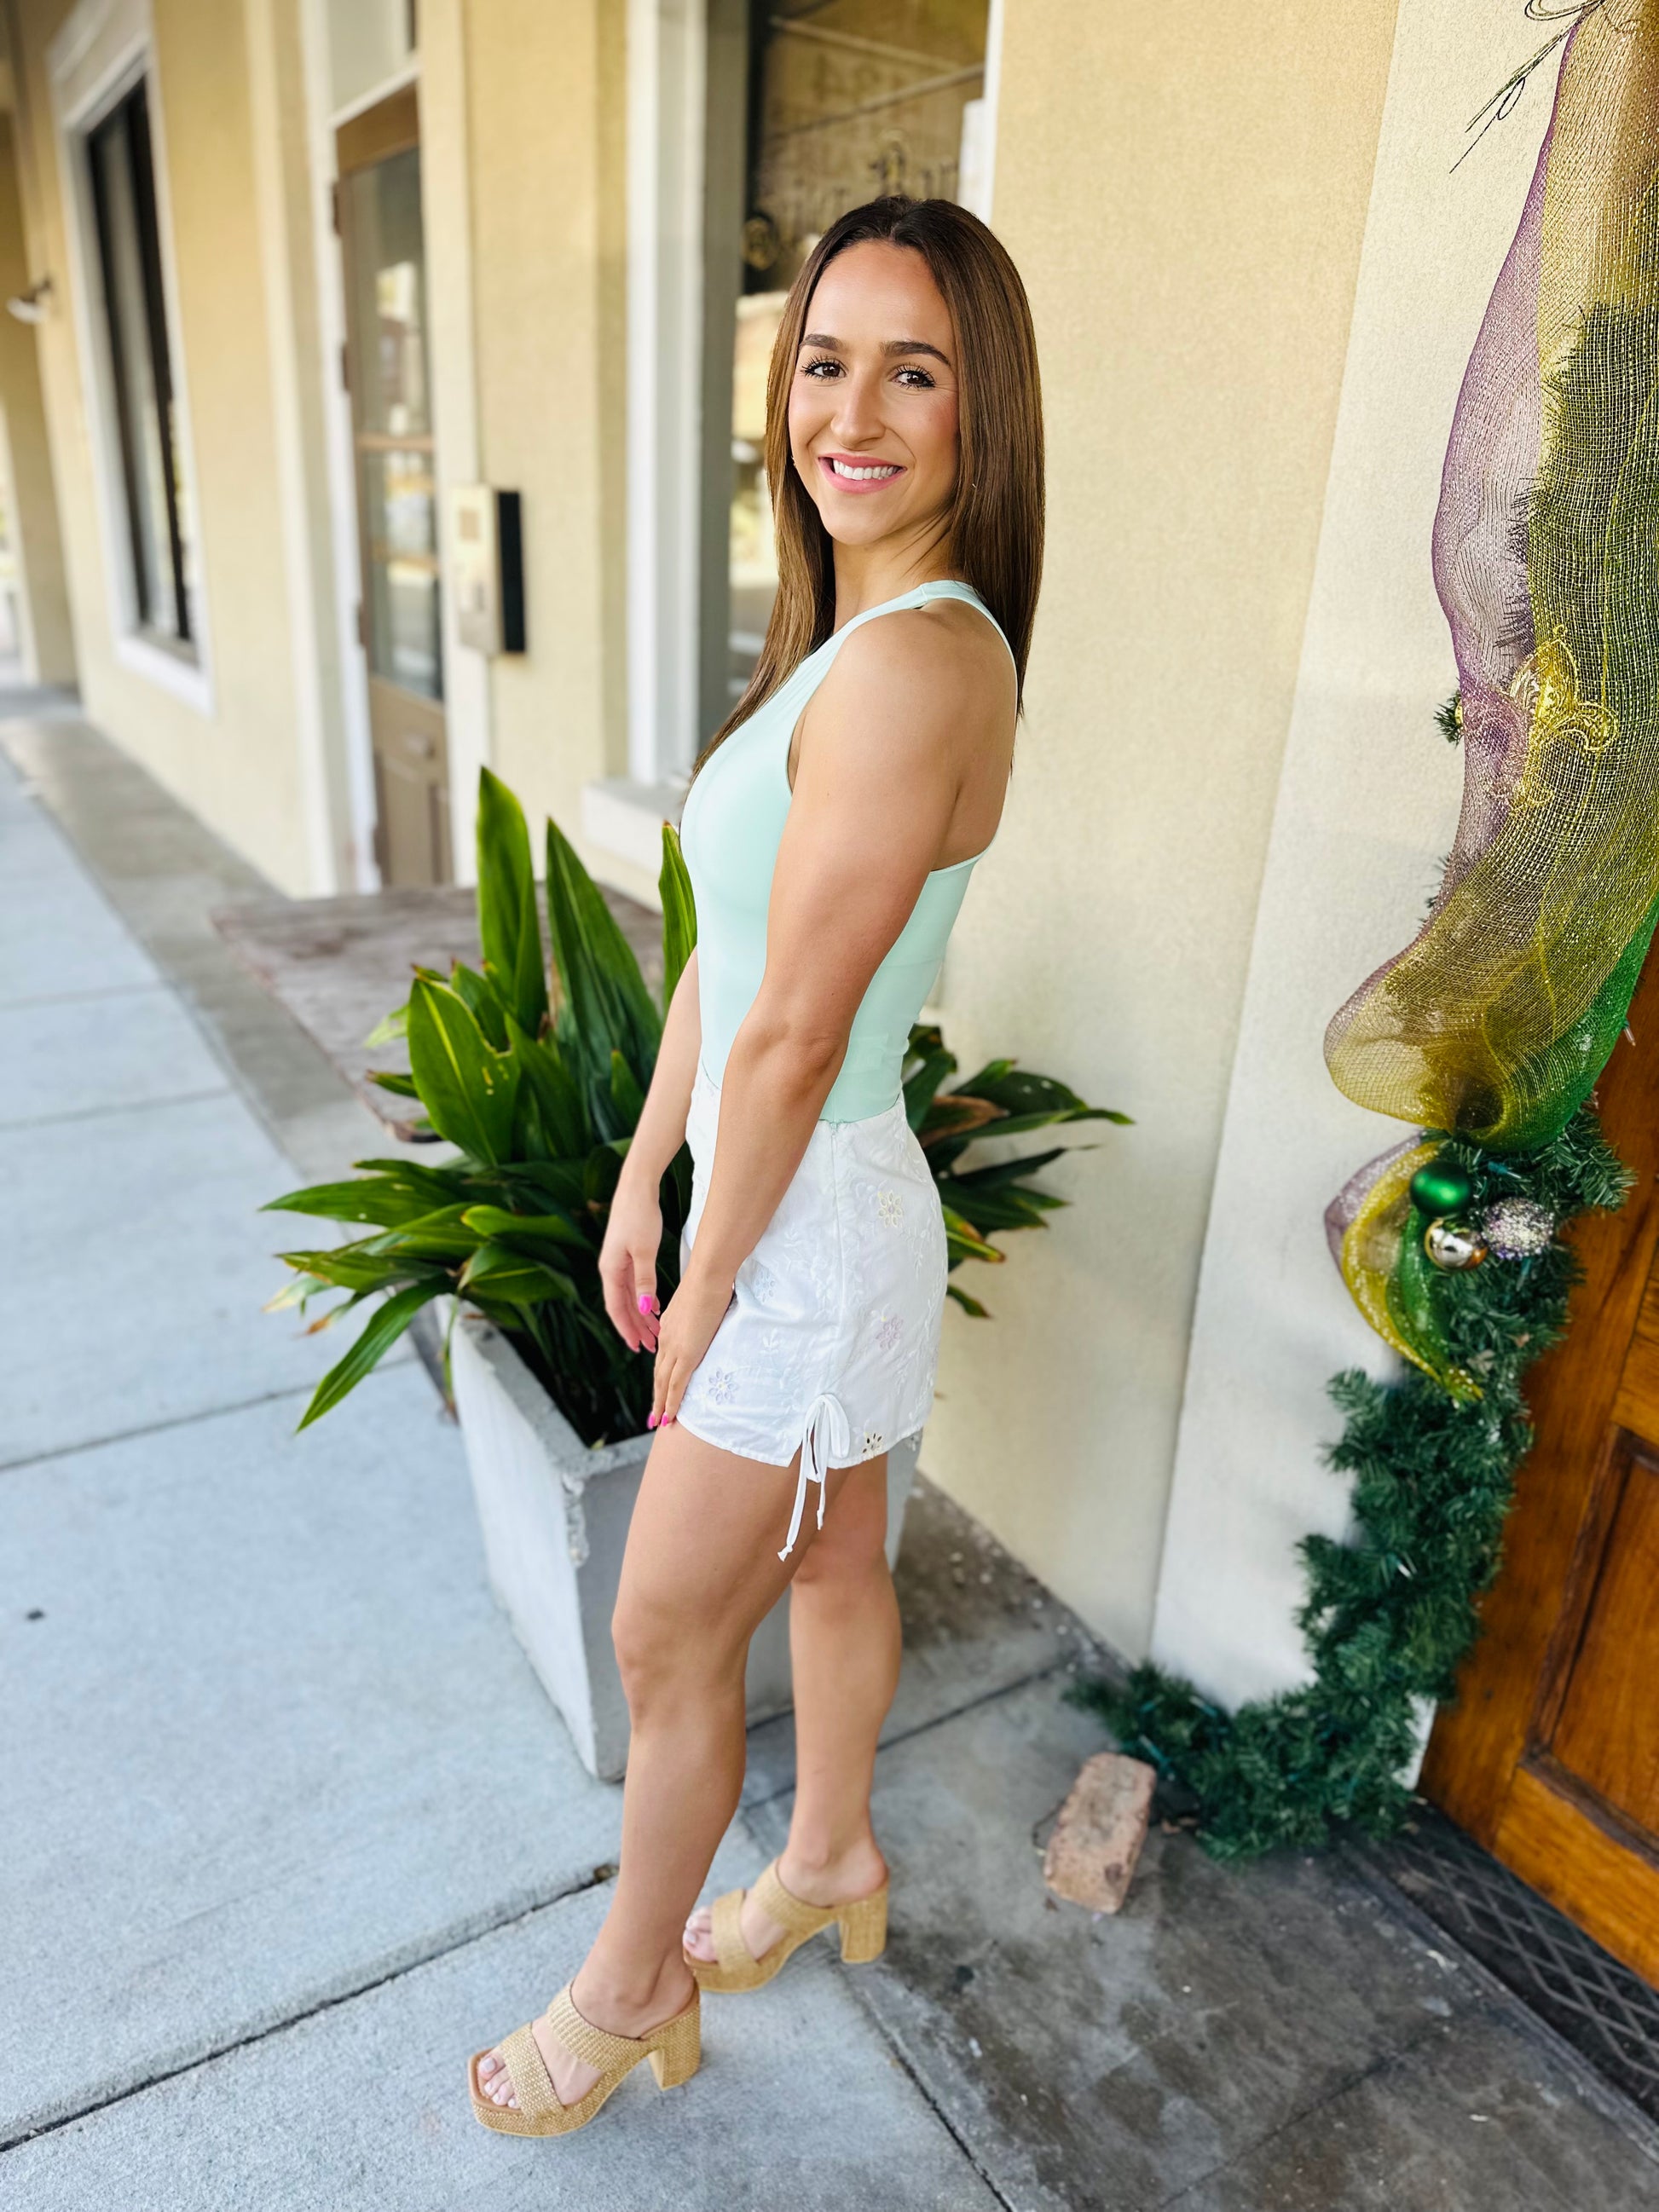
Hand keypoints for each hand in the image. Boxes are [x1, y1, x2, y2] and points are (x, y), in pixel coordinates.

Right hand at [598, 1175, 663, 1352]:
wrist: (637, 1186)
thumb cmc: (640, 1216)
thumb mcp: (645, 1252)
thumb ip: (644, 1282)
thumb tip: (644, 1311)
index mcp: (610, 1270)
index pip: (616, 1309)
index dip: (627, 1329)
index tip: (638, 1347)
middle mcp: (610, 1268)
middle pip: (622, 1306)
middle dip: (636, 1327)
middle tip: (651, 1346)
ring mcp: (617, 1261)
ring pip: (628, 1296)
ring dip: (641, 1314)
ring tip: (655, 1331)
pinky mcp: (626, 1253)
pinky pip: (633, 1283)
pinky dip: (643, 1298)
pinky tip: (655, 1307)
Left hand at [649, 1266, 735, 1430]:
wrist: (707, 1276)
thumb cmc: (710, 1283)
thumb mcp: (699, 1303)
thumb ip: (697, 1317)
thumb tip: (703, 1321)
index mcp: (669, 1327)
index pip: (662, 1358)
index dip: (660, 1377)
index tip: (660, 1391)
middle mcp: (666, 1339)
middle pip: (659, 1375)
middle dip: (657, 1397)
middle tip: (654, 1416)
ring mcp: (674, 1347)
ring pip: (663, 1383)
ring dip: (661, 1405)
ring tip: (660, 1422)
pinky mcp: (686, 1354)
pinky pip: (676, 1385)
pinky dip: (671, 1402)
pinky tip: (670, 1416)